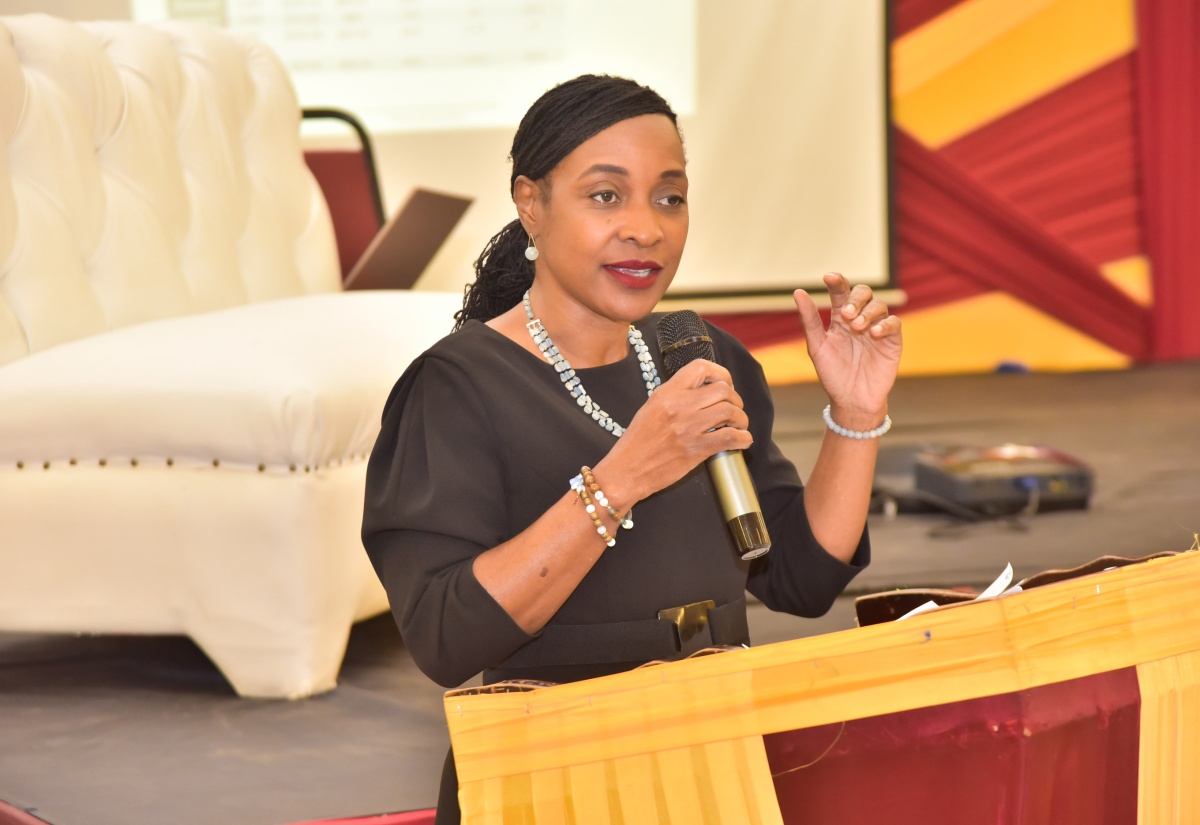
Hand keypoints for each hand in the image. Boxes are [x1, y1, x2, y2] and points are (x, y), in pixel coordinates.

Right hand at [595, 359, 751, 506]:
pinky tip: (743, 441)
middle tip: (734, 410)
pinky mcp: (696, 450)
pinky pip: (730, 438)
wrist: (627, 471)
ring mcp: (688, 428)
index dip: (720, 373)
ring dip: (741, 419)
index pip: (701, 367)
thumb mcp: (651, 407)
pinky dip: (743, 439)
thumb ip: (675, 396)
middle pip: (723, 390)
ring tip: (739, 426)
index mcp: (667, 393)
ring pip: (730, 412)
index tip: (725, 383)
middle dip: (735, 399)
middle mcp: (679, 406)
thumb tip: (703, 392)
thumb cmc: (637, 441)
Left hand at [794, 273, 901, 427]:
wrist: (851, 400)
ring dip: (868, 311)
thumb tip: (798, 292)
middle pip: (863, 293)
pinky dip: (885, 324)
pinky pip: (894, 323)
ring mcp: (877, 329)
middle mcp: (860, 319)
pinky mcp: (892, 341)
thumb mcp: (817, 346)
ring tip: (859, 327)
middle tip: (847, 315)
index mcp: (841, 319)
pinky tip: (874, 333)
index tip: (829, 278)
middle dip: (856, 299)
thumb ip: (809, 320)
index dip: (837, 281)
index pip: (840, 292)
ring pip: (879, 304)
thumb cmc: (832, 374)